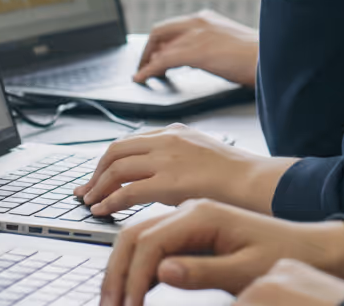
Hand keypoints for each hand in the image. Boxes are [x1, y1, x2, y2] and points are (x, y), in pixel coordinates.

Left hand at [72, 124, 295, 215]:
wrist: (257, 182)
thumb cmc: (238, 176)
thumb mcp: (203, 154)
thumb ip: (179, 159)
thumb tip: (160, 177)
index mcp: (175, 132)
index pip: (131, 141)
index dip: (108, 160)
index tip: (98, 175)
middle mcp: (167, 140)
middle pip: (116, 150)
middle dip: (96, 172)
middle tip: (86, 190)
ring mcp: (167, 159)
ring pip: (116, 168)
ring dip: (98, 187)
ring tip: (90, 203)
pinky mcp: (169, 181)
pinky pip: (127, 191)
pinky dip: (109, 201)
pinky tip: (103, 211)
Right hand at [98, 199, 343, 305]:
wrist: (309, 246)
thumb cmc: (283, 256)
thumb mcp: (247, 270)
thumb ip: (203, 272)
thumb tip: (160, 273)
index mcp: (202, 214)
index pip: (149, 243)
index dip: (133, 278)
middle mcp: (190, 210)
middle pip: (134, 235)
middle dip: (116, 271)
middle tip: (109, 305)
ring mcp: (189, 217)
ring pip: (139, 236)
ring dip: (120, 266)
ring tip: (112, 299)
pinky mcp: (192, 229)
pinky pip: (153, 241)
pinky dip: (137, 263)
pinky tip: (133, 286)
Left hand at [133, 10, 258, 86]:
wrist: (273, 59)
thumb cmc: (256, 57)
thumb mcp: (227, 45)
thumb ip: (208, 46)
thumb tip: (194, 58)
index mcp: (207, 19)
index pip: (172, 27)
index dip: (157, 43)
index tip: (152, 55)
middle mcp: (199, 21)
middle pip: (160, 32)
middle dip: (147, 50)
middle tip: (142, 67)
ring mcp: (198, 34)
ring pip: (159, 44)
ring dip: (146, 61)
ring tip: (141, 75)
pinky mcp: (198, 50)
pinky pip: (164, 59)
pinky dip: (150, 69)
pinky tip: (144, 78)